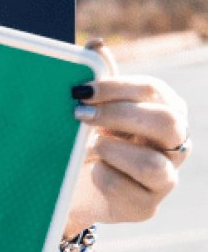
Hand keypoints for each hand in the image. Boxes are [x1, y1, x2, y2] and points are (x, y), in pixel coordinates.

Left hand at [63, 40, 190, 237]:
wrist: (76, 190)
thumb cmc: (91, 141)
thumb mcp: (95, 110)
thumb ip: (101, 80)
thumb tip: (96, 44)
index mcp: (166, 112)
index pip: (153, 91)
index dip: (116, 88)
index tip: (80, 90)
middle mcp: (175, 144)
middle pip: (167, 122)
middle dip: (118, 116)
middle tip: (79, 116)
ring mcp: (166, 178)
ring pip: (153, 164)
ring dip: (112, 151)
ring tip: (88, 148)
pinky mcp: (147, 207)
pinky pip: (129, 190)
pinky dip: (104, 177)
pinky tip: (91, 171)